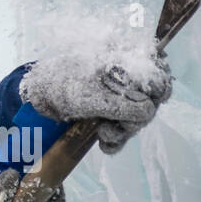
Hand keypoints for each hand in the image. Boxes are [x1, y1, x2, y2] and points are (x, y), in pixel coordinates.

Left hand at [19, 50, 172, 153]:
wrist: (40, 96)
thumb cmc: (65, 86)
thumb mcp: (97, 96)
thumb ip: (127, 104)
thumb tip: (149, 111)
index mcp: (128, 58)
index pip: (160, 73)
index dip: (158, 92)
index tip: (145, 107)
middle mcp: (128, 76)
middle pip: (152, 100)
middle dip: (136, 118)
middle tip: (117, 124)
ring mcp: (120, 95)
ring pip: (138, 118)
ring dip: (122, 131)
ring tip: (103, 133)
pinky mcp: (111, 112)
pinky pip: (124, 128)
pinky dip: (116, 138)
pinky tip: (104, 143)